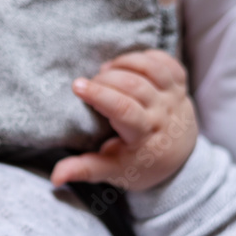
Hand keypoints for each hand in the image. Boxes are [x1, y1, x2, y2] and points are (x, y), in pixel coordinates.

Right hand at [50, 50, 196, 190]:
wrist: (179, 159)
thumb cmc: (140, 165)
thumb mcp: (112, 172)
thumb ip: (84, 170)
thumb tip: (55, 178)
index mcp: (145, 136)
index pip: (123, 109)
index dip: (99, 94)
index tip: (77, 86)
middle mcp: (163, 114)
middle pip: (134, 86)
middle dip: (106, 79)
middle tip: (89, 84)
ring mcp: (175, 97)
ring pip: (152, 69)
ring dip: (125, 63)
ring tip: (106, 71)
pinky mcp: (180, 86)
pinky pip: (167, 62)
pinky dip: (145, 57)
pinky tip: (127, 64)